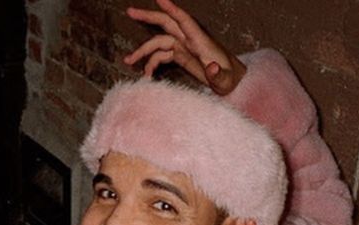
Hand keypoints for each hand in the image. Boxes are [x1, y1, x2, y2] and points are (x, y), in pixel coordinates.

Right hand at [123, 0, 245, 94]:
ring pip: (158, 43)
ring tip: (127, 61)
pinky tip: (146, 76)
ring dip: (143, 51)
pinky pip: (161, 56)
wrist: (230, 82)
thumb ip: (218, 74)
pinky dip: (152, 64)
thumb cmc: (229, 79)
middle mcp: (189, 40)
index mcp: (199, 40)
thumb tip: (212, 68)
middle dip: (147, 17)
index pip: (183, 20)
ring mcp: (183, 47)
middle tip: (129, 11)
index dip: (171, 8)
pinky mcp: (181, 57)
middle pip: (165, 23)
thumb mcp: (224, 79)